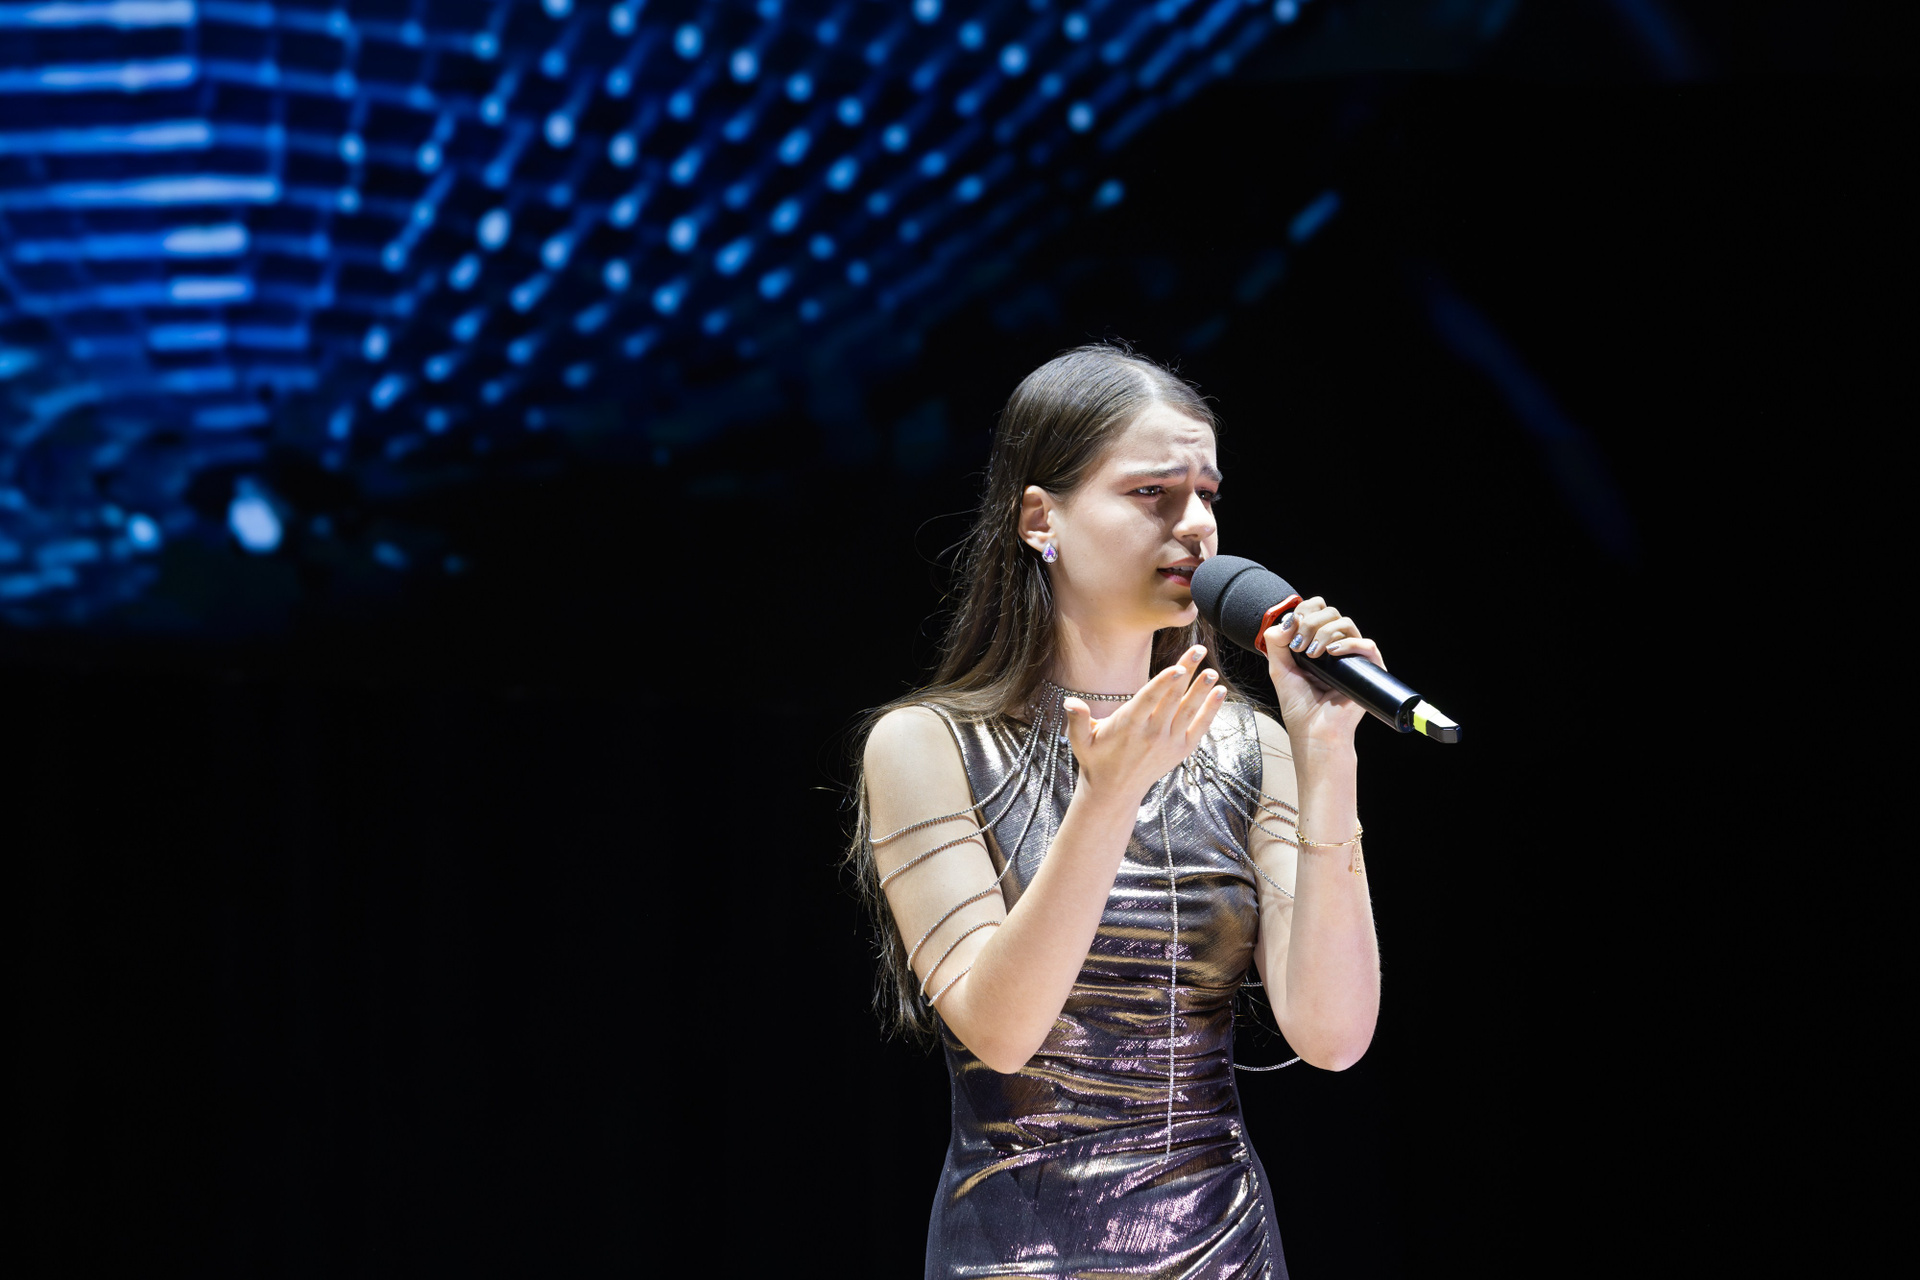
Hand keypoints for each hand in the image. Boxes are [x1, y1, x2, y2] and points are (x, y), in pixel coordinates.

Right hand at [1060, 646, 1226, 804]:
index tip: (1177, 667)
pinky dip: (1211, 710)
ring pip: (1188, 711)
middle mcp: (1151, 734)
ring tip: (1212, 671)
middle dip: (1187, 674)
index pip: (1149, 700)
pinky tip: (1220, 692)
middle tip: (1198, 650)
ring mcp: (1169, 743)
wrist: (1115, 791)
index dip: (1164, 683)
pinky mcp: (1181, 750)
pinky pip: (1200, 727)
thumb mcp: (1081, 740)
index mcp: (1128, 726)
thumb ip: (1078, 719)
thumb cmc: (1096, 759)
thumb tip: (1070, 701)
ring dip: (1201, 690)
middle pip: (1172, 699)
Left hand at [1263, 598, 1386, 746]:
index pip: (1317, 610)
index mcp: (1317, 643)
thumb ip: (1276, 643)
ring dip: (1326, 632)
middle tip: (1299, 647)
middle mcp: (1336, 646)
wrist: (1313, 732)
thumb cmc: (1299, 705)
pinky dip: (1349, 643)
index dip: (1304, 611)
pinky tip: (1331, 653)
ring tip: (1312, 654)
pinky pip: (1367, 645)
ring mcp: (1353, 657)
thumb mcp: (1279, 669)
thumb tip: (1286, 620)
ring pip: (1347, 623)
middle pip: (1331, 612)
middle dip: (1310, 623)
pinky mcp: (1369, 670)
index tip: (1291, 629)